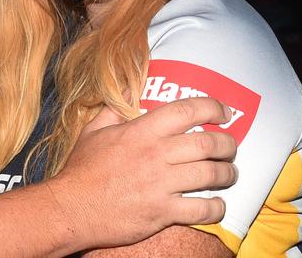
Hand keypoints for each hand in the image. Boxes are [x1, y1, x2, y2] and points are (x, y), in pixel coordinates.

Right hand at [46, 97, 236, 249]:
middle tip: (229, 147)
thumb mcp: (93, 131)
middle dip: (227, 144)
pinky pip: (203, 209)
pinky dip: (217, 208)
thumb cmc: (81, 170)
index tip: (225, 113)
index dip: (213, 107)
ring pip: (211, 175)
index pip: (187, 110)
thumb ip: (113, 109)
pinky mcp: (163, 212)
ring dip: (227, 174)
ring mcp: (161, 184)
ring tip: (228, 174)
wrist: (71, 208)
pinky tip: (217, 205)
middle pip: (208, 143)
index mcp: (141, 131)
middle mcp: (156, 154)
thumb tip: (127, 90)